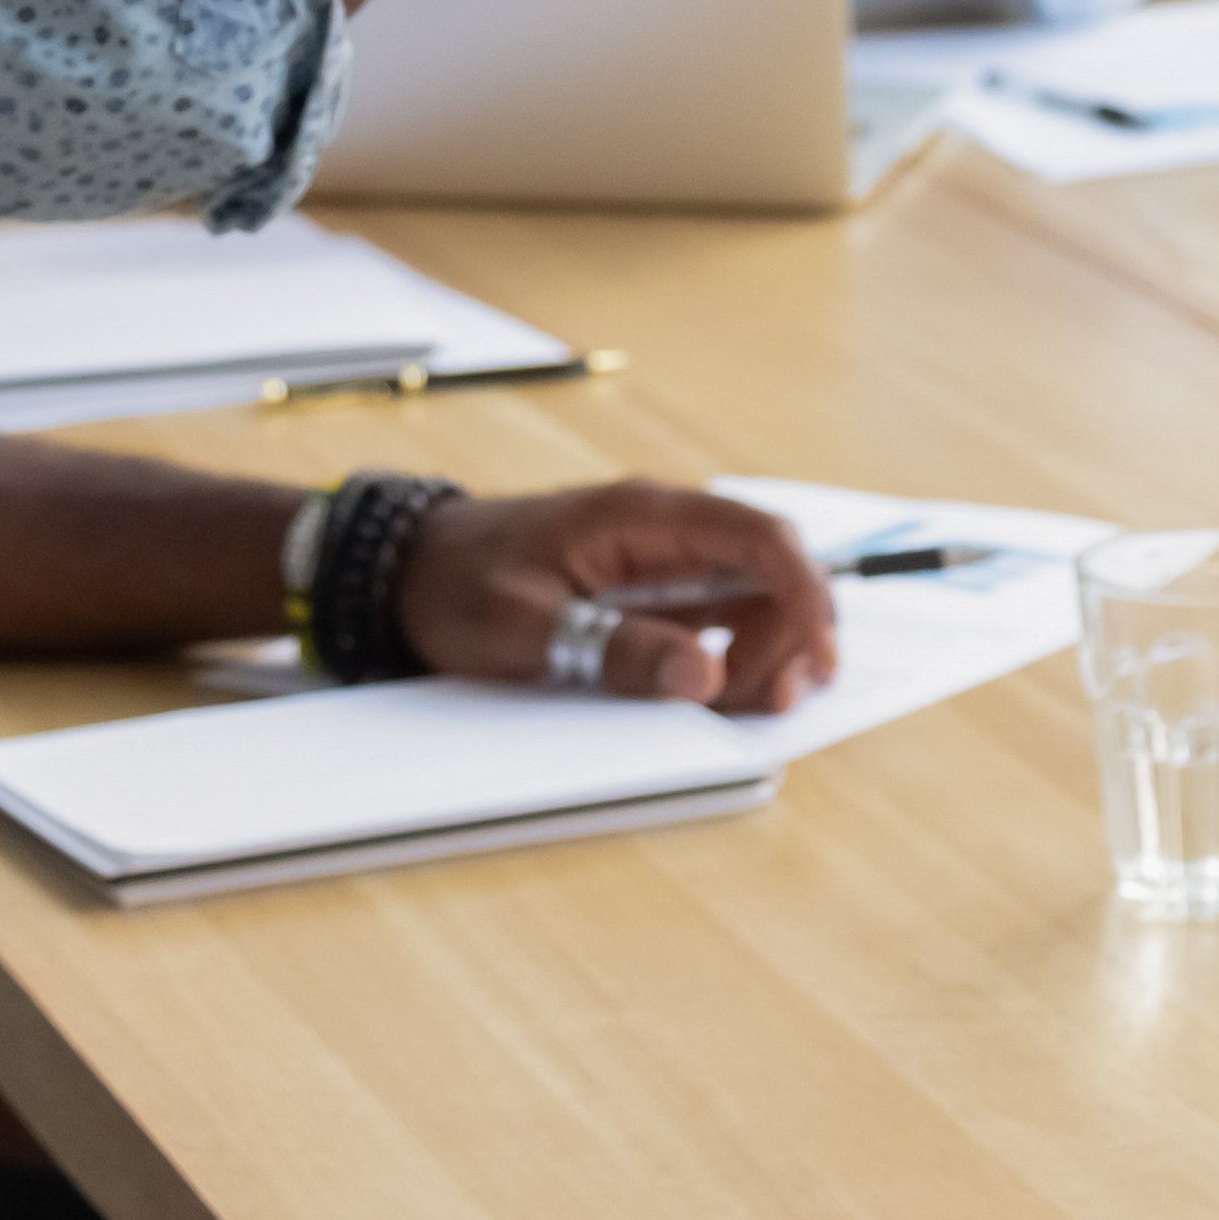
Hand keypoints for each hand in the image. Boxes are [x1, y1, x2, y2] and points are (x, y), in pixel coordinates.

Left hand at [396, 480, 838, 712]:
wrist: (404, 569)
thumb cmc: (458, 586)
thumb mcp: (527, 628)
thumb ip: (617, 648)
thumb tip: (704, 671)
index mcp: (643, 517)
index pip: (760, 537)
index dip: (803, 597)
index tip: (814, 659)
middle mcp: (665, 527)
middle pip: (772, 568)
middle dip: (791, 634)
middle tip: (774, 700)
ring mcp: (661, 554)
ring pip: (754, 593)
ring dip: (765, 649)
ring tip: (737, 702)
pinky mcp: (649, 585)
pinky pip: (718, 611)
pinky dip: (732, 652)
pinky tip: (712, 689)